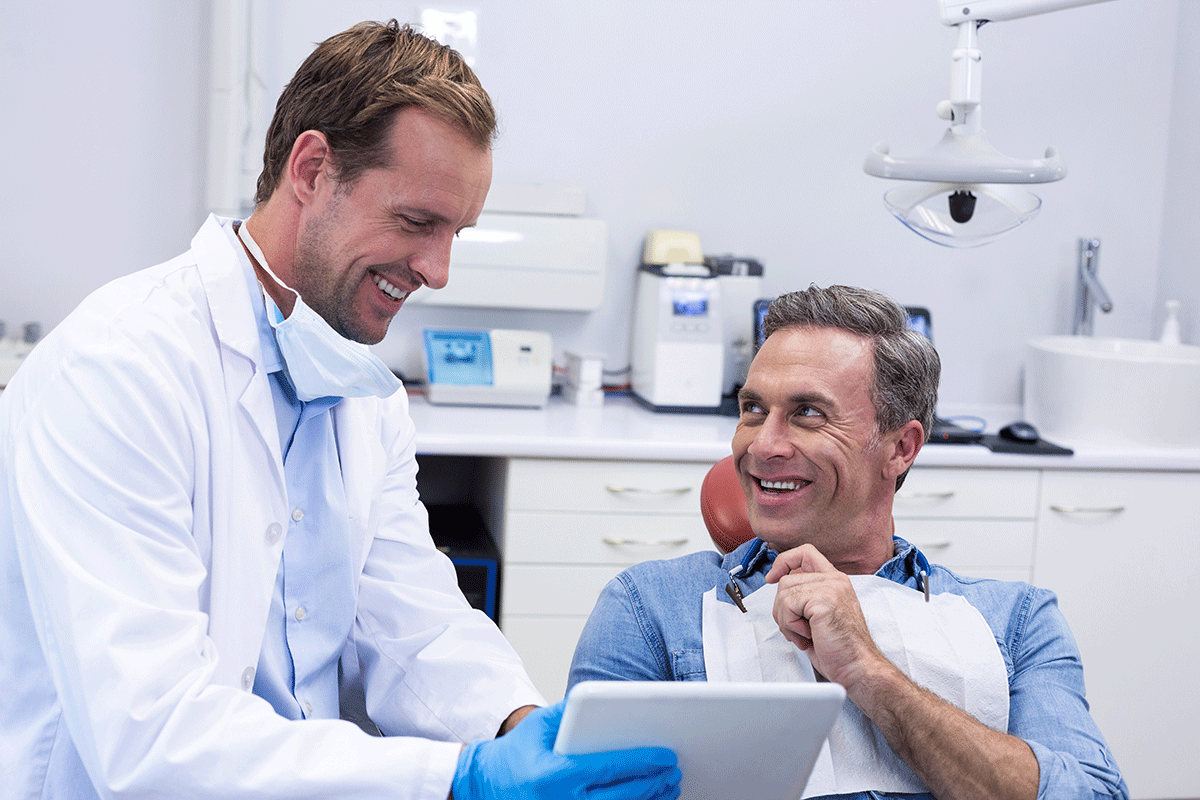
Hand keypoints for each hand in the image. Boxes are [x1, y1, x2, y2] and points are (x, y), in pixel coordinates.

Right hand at [451, 701, 680, 799]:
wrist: (481, 788)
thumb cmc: (512, 756)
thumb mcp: (538, 726)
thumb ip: (570, 712)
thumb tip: (605, 699)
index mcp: (556, 775)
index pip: (611, 769)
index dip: (644, 763)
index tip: (666, 756)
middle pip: (624, 797)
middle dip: (655, 785)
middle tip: (673, 772)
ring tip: (667, 789)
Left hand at [764, 544, 888, 690]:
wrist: (857, 667)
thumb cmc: (839, 648)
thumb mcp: (818, 615)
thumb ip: (805, 597)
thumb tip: (780, 587)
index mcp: (835, 581)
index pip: (805, 553)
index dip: (784, 561)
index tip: (772, 577)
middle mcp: (834, 580)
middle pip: (786, 579)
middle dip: (782, 609)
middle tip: (797, 630)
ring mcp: (830, 588)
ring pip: (783, 593)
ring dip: (786, 620)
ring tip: (804, 635)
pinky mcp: (823, 600)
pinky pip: (787, 605)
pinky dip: (790, 625)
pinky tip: (807, 636)